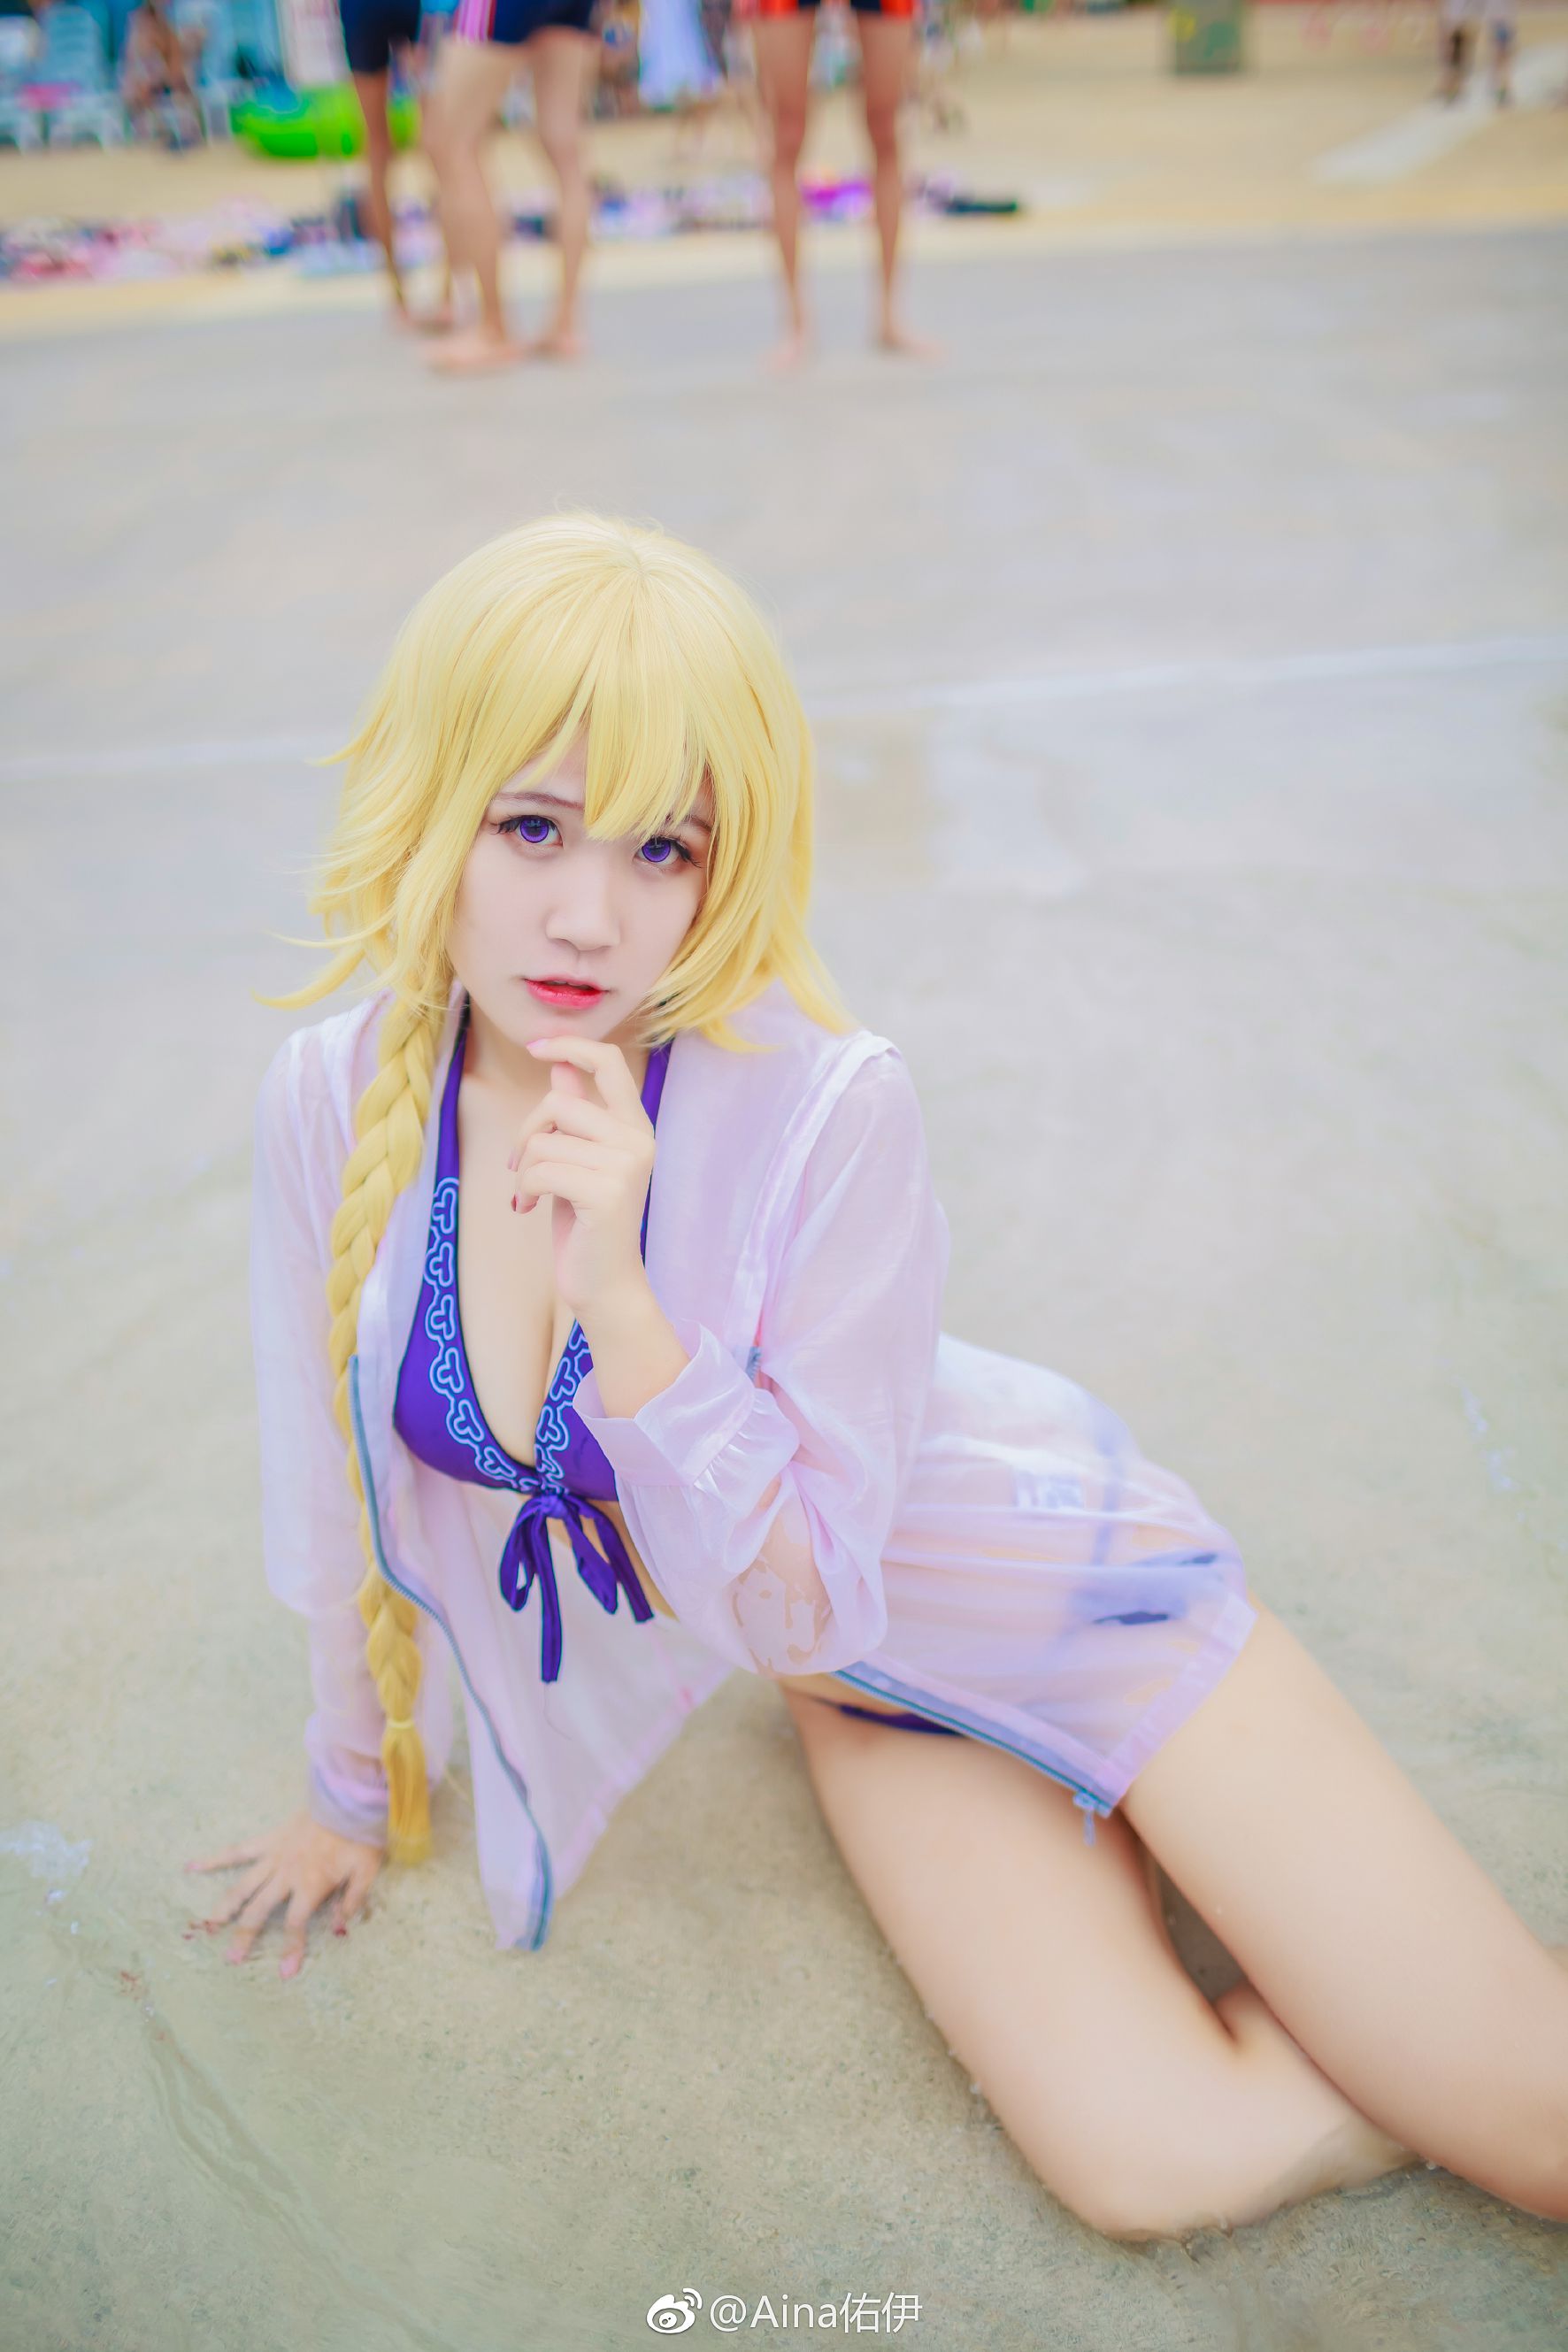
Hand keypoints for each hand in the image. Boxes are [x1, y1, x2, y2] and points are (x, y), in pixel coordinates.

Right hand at [181, 1809, 382, 1980]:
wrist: (347, 1798)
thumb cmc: (358, 1836)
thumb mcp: (366, 1871)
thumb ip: (352, 1901)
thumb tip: (338, 1928)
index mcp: (310, 1884)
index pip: (295, 1923)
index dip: (291, 1948)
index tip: (285, 1972)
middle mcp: (286, 1874)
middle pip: (259, 1910)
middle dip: (244, 1936)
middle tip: (231, 1959)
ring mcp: (273, 1857)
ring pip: (243, 1886)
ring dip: (225, 1907)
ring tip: (209, 1926)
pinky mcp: (268, 1840)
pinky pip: (238, 1851)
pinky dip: (214, 1859)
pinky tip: (192, 1866)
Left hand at [504, 1035, 657, 1320]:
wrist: (605, 1284)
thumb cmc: (588, 1222)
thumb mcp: (577, 1159)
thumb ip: (576, 1113)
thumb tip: (561, 1066)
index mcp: (635, 1126)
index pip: (608, 1062)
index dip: (570, 1045)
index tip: (534, 1047)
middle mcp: (638, 1140)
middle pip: (560, 1103)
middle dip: (526, 1132)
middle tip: (517, 1164)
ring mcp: (626, 1166)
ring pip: (544, 1142)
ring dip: (522, 1170)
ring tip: (527, 1194)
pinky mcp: (607, 1192)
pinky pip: (541, 1171)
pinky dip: (523, 1189)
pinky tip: (527, 1209)